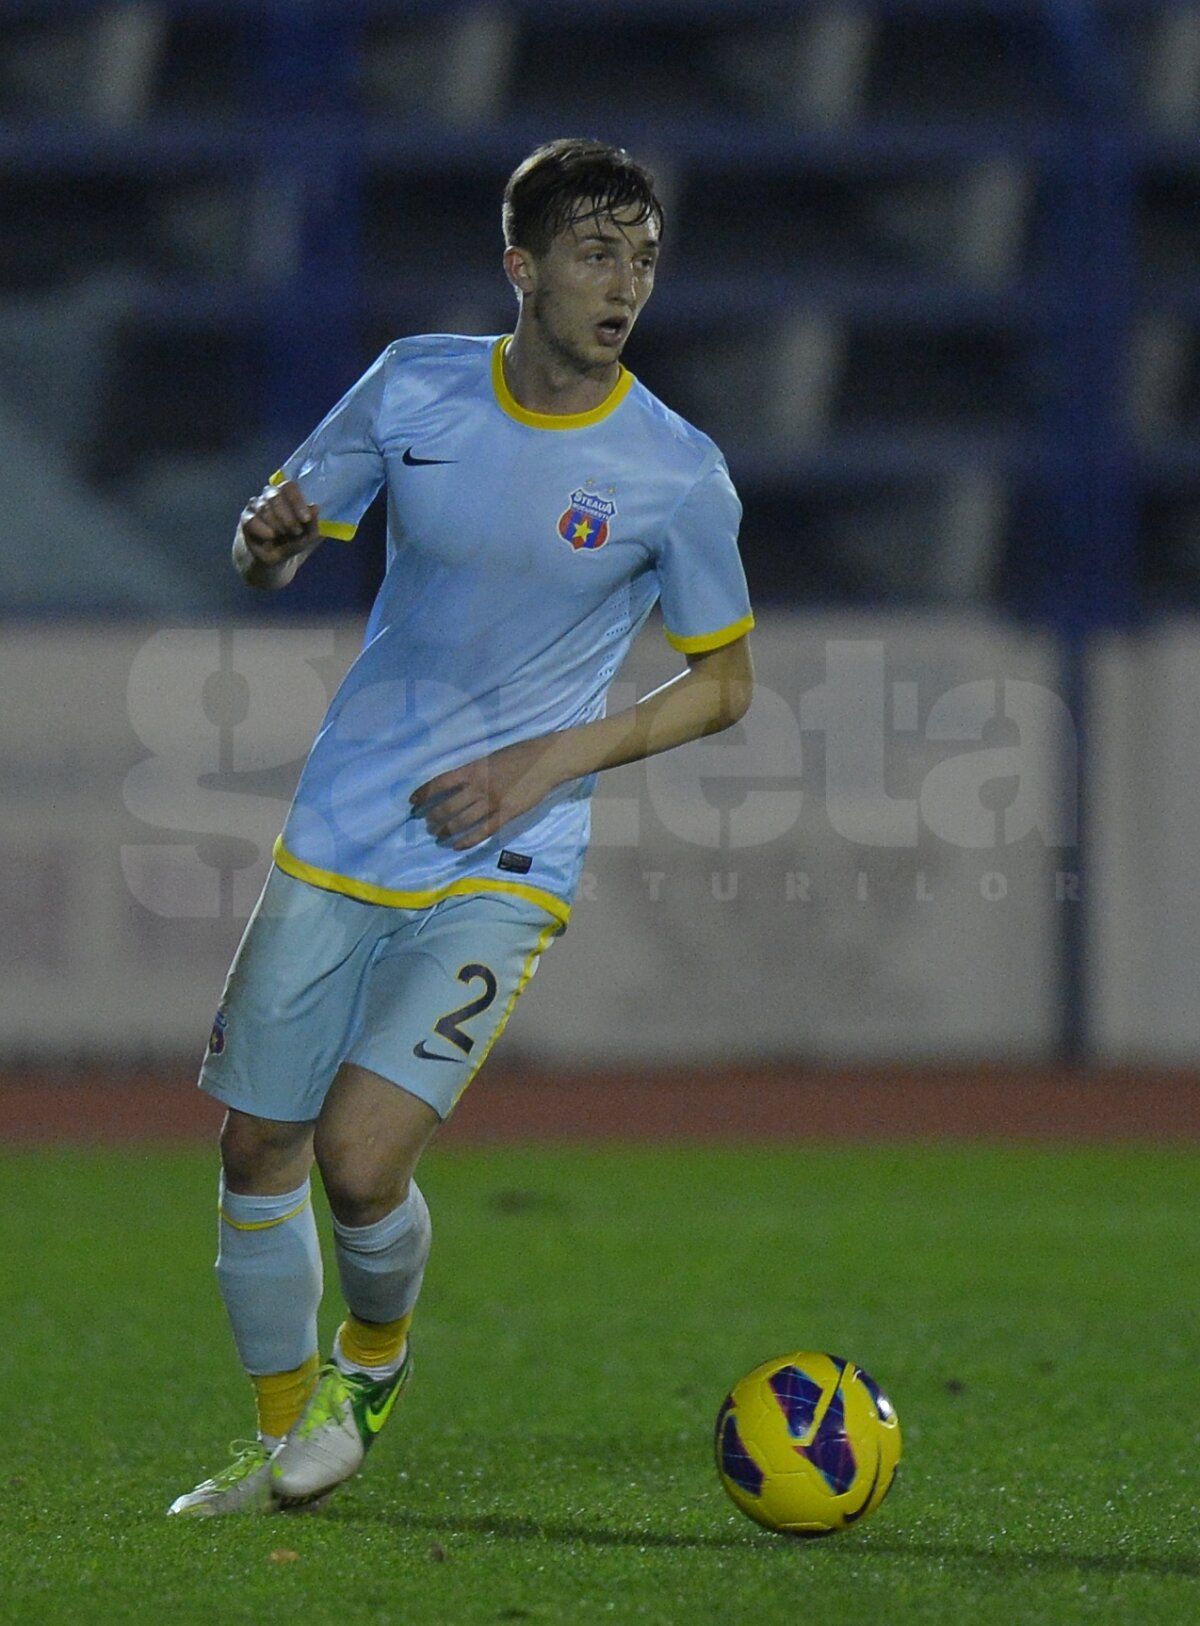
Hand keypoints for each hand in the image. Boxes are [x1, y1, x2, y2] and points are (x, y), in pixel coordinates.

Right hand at [239, 479, 320, 565]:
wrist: (273, 560)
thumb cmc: (292, 542)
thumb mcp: (307, 536)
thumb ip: (312, 523)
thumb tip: (315, 507)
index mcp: (286, 495)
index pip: (288, 486)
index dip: (297, 501)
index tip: (305, 519)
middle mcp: (269, 496)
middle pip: (275, 494)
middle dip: (288, 516)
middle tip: (295, 532)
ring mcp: (256, 506)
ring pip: (263, 507)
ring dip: (277, 525)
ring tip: (283, 536)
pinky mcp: (246, 519)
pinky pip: (251, 519)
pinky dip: (263, 529)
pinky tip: (270, 536)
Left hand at [410, 737, 563, 849]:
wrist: (547, 761)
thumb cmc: (519, 755)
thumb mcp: (490, 758)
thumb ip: (473, 771)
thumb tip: (457, 783)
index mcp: (472, 769)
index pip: (440, 783)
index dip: (423, 793)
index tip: (413, 801)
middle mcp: (478, 787)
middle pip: (447, 806)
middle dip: (433, 817)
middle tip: (428, 825)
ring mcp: (492, 802)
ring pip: (461, 821)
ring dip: (446, 831)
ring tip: (438, 836)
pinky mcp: (506, 814)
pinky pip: (482, 832)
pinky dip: (467, 840)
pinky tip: (457, 846)